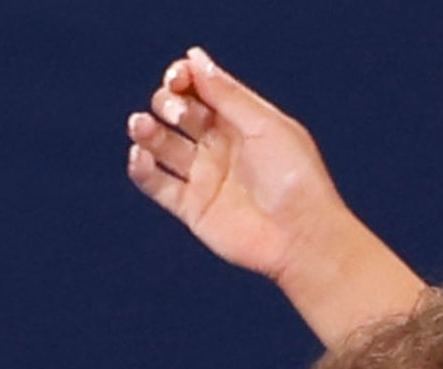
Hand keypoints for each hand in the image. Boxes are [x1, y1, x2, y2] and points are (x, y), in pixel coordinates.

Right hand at [127, 49, 359, 287]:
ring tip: (143, 127)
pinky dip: (140, 168)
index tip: (177, 77)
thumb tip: (194, 57)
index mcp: (240, 122)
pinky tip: (140, 156)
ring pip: (161, 145)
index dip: (182, 77)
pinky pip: (155, 184)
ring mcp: (204, 177)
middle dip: (168, 103)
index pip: (199, 89)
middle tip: (179, 114)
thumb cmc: (296, 180)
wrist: (302, 238)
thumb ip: (228, 94)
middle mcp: (219, 146)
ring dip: (146, 130)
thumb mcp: (265, 125)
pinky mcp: (192, 208)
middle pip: (177, 112)